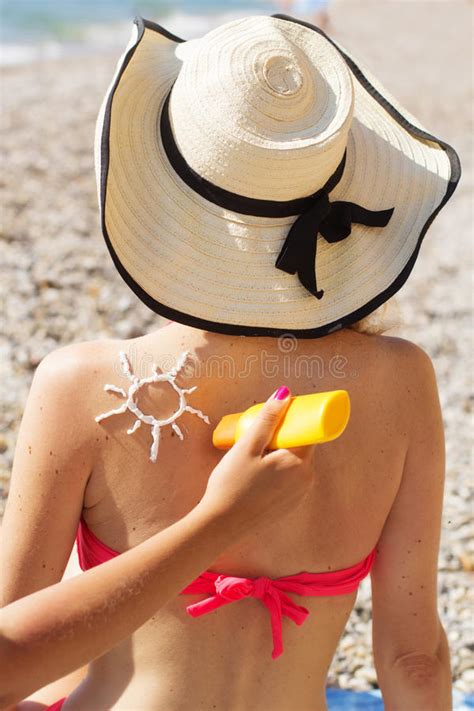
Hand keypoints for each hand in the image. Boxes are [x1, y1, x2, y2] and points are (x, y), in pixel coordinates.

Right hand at [199, 387, 314, 535]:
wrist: (220, 525)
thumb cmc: (232, 483)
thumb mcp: (247, 446)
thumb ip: (267, 420)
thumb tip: (285, 394)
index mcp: (300, 463)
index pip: (309, 431)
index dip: (296, 419)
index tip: (278, 415)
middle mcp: (306, 480)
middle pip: (302, 447)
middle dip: (284, 436)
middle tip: (258, 433)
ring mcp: (299, 495)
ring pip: (295, 463)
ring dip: (280, 453)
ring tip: (254, 452)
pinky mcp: (289, 505)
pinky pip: (289, 479)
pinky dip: (278, 470)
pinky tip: (257, 471)